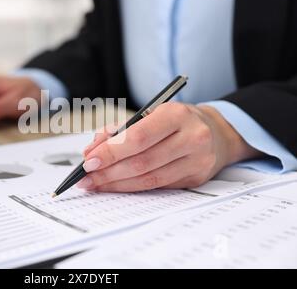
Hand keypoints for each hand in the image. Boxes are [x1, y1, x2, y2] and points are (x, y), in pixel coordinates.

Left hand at [77, 102, 261, 191]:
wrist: (217, 131)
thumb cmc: (176, 121)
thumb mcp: (150, 114)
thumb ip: (119, 130)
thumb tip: (91, 151)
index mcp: (176, 114)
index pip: (138, 136)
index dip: (111, 152)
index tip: (88, 161)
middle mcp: (192, 137)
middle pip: (142, 162)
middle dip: (108, 172)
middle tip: (86, 178)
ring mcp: (197, 161)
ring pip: (149, 179)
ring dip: (117, 184)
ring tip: (95, 185)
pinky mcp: (196, 179)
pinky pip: (158, 187)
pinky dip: (133, 188)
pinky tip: (116, 186)